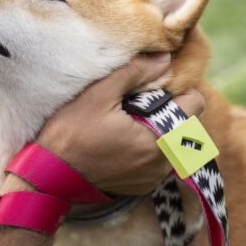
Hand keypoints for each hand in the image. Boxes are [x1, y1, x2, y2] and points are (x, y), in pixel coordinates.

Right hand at [37, 53, 204, 195]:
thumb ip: (135, 72)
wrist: (49, 174)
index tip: (157, 86)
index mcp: (159, 139)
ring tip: (130, 122)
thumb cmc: (71, 132)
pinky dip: (149, 149)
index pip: (196, 104)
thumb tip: (164, 58)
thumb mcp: (99, 94)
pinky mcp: (142, 186)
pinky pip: (158, 162)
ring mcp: (153, 177)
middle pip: (186, 124)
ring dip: (161, 131)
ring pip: (174, 144)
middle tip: (140, 103)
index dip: (180, 90)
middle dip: (170, 111)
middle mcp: (163, 163)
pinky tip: (123, 141)